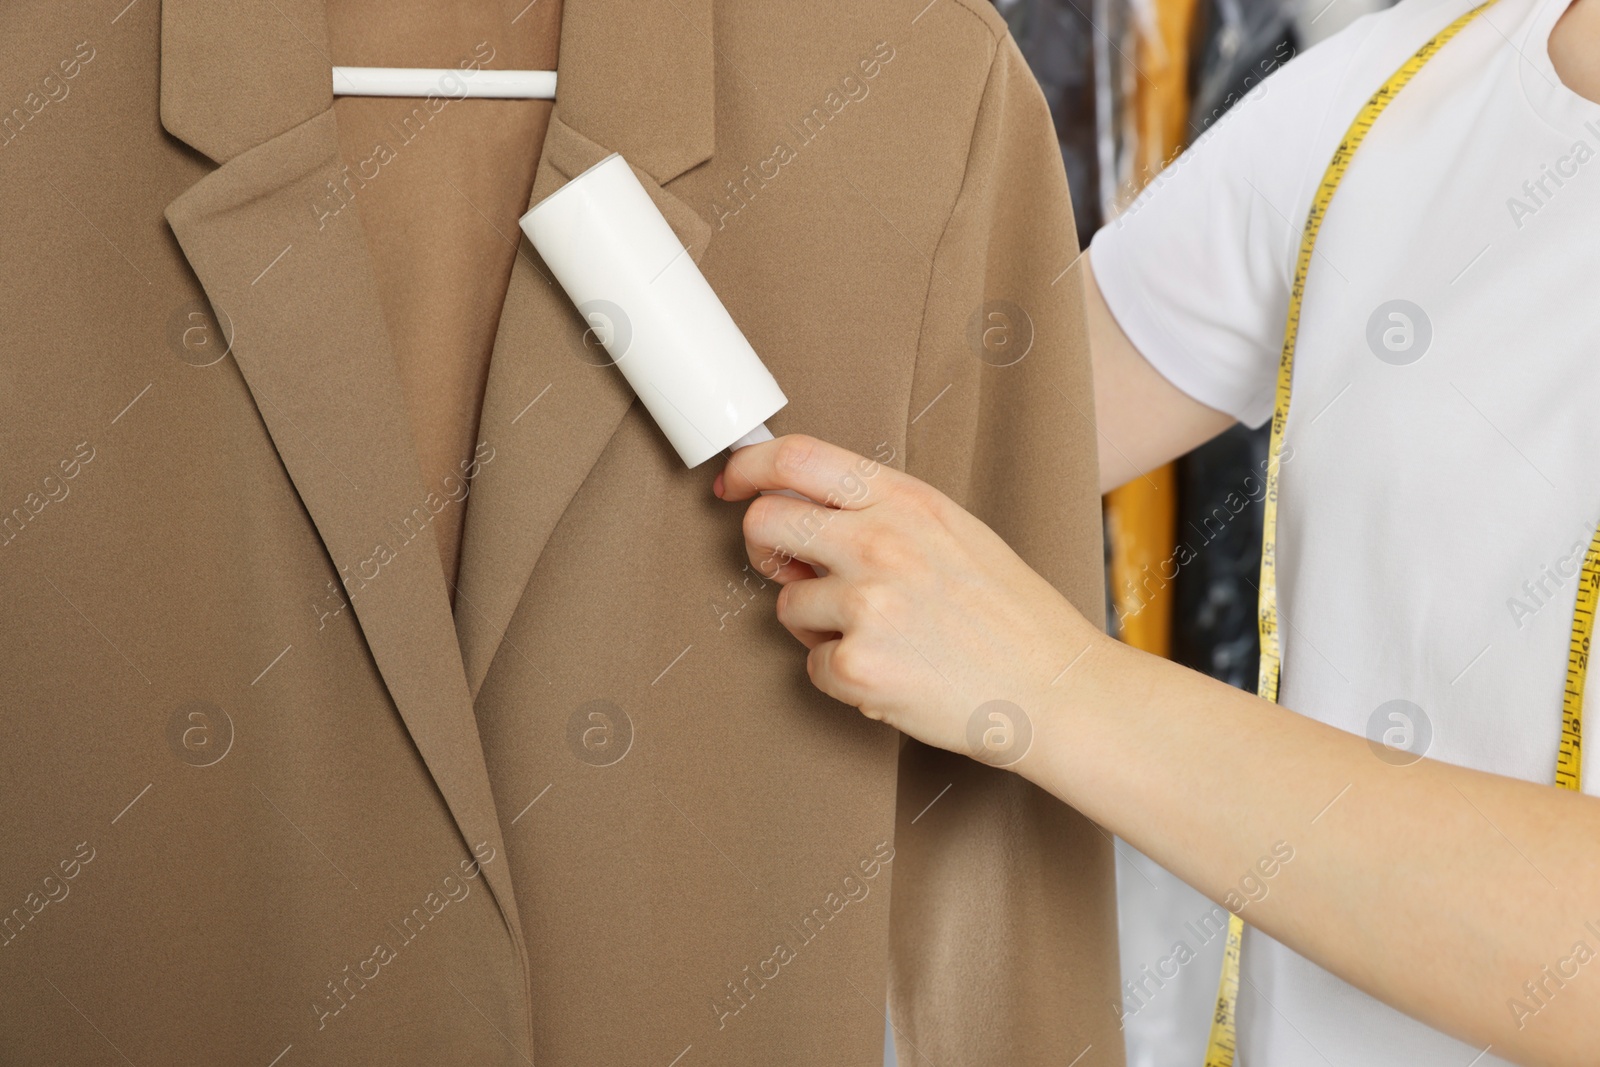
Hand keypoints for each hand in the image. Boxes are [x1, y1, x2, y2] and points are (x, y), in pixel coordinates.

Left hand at [714, 434, 1103, 765]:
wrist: (1056, 688)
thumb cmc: (1012, 616)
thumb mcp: (955, 531)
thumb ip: (881, 511)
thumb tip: (806, 506)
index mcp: (906, 500)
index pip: (797, 458)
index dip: (747, 467)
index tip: (732, 482)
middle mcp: (880, 541)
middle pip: (765, 522)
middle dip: (764, 549)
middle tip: (792, 569)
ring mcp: (866, 604)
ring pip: (787, 603)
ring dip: (819, 624)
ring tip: (884, 636)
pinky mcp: (858, 665)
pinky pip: (811, 665)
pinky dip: (842, 675)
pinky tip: (892, 671)